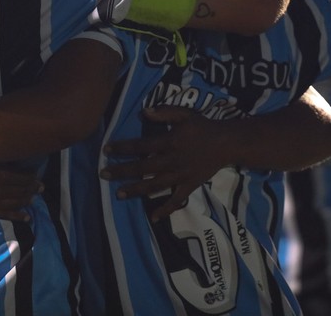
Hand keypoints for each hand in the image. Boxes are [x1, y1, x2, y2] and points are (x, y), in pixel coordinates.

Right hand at [0, 165, 41, 221]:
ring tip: (33, 199)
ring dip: (26, 201)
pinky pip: (4, 215)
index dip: (33, 180)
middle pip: (22, 192)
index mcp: (1, 175)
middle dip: (32, 190)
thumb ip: (3, 164)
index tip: (38, 180)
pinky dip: (17, 216)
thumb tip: (19, 166)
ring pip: (15, 204)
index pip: (24, 179)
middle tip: (40, 189)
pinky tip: (27, 217)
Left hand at [101, 107, 232, 220]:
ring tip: (119, 194)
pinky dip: (166, 209)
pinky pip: (177, 200)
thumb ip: (164, 112)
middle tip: (103, 174)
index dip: (123, 148)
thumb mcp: (185, 114)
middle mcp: (172, 160)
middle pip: (143, 168)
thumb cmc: (203, 126)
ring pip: (155, 185)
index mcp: (169, 142)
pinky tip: (153, 217)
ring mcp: (181, 175)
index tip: (106, 150)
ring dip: (136, 190)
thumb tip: (143, 112)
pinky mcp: (190, 185)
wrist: (227, 143)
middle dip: (122, 171)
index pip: (141, 146)